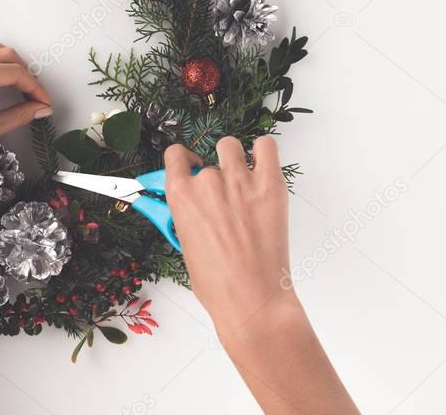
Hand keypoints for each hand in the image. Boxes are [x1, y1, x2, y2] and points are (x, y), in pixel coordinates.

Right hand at [164, 136, 295, 333]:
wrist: (251, 299)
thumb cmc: (217, 283)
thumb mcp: (184, 245)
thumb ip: (184, 213)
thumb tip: (185, 201)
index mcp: (180, 195)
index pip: (175, 155)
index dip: (182, 161)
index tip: (189, 167)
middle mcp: (208, 183)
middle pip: (206, 159)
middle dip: (213, 174)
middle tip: (222, 195)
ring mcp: (240, 181)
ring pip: (230, 147)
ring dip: (233, 159)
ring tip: (241, 180)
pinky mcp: (270, 185)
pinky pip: (266, 147)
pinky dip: (263, 152)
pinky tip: (261, 166)